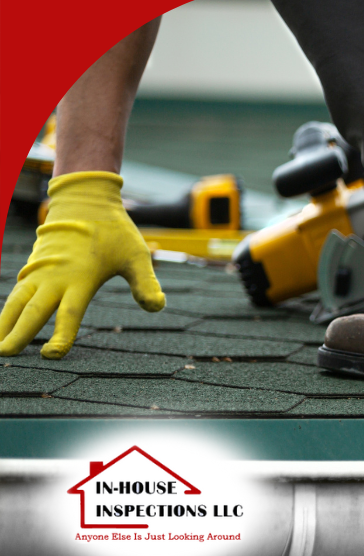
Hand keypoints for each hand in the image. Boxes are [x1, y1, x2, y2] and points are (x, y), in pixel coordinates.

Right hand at [0, 172, 164, 358]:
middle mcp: (56, 277)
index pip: (69, 313)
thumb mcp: (137, 255)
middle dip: (20, 333)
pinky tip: (3, 324)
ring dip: (6, 322)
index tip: (51, 355)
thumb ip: (145, 283)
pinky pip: (17, 291)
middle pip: (34, 310)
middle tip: (6, 354)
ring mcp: (41, 271)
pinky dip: (8, 309)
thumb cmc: (114, 230)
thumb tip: (157, 307)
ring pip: (18, 300)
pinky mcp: (34, 267)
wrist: (85, 200)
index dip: (61, 336)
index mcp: (81, 278)